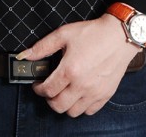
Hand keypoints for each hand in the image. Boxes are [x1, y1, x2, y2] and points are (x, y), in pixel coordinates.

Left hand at [17, 14, 142, 116]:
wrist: (119, 35)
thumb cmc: (93, 33)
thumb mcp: (64, 34)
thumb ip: (43, 46)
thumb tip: (26, 55)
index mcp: (70, 70)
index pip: (47, 90)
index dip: (38, 89)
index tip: (37, 84)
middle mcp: (82, 85)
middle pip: (58, 106)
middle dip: (49, 99)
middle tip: (49, 89)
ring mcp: (95, 92)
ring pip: (73, 112)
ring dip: (64, 105)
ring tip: (63, 92)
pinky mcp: (105, 94)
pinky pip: (89, 111)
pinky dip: (81, 106)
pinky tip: (78, 93)